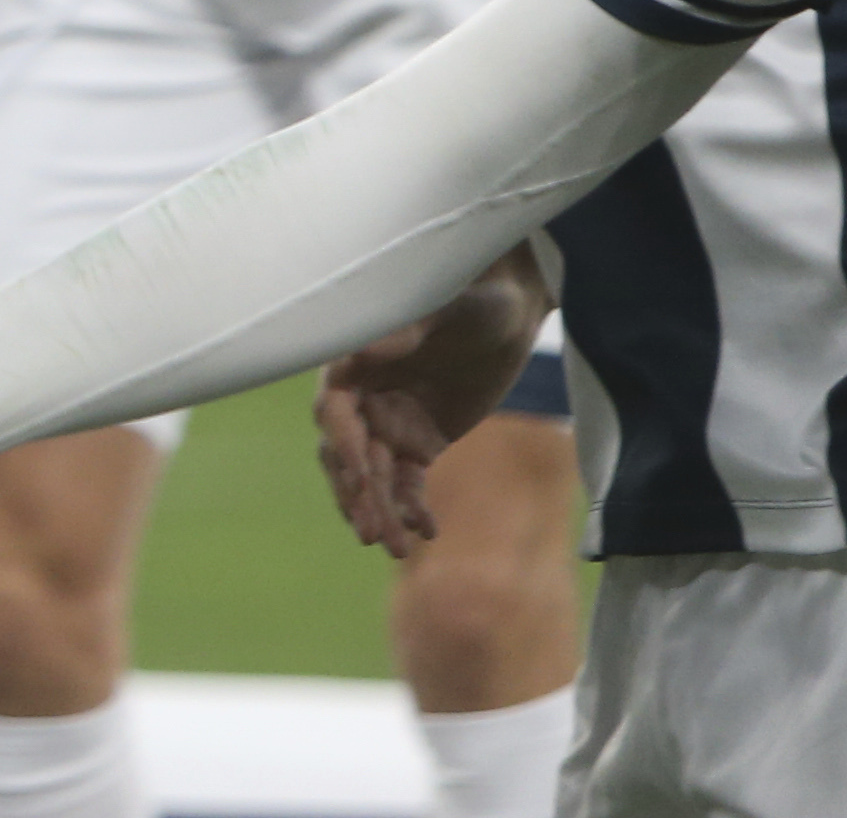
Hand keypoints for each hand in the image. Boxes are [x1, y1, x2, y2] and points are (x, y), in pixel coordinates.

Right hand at [312, 245, 547, 557]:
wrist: (513, 312)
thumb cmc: (476, 298)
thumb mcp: (447, 308)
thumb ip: (405, 331)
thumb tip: (362, 352)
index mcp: (354, 361)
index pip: (334, 410)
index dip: (344, 444)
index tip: (362, 474)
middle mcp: (363, 395)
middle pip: (348, 454)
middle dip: (357, 494)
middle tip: (372, 534)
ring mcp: (389, 422)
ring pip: (374, 477)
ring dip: (380, 512)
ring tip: (398, 548)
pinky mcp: (419, 441)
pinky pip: (407, 484)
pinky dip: (412, 509)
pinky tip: (429, 532)